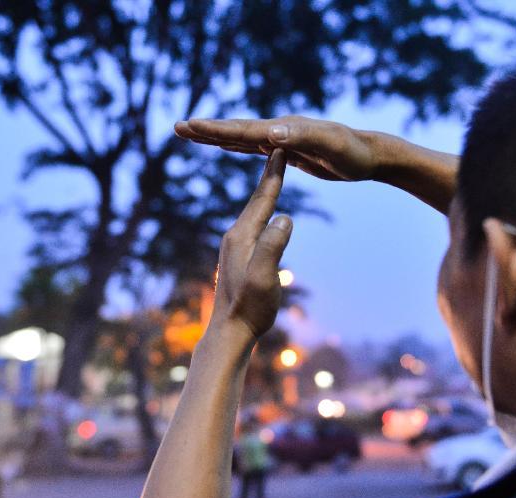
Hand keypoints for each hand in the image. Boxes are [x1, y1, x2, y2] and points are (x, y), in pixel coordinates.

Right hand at [175, 115, 378, 181]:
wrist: (370, 155)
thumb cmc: (353, 153)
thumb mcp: (330, 146)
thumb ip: (301, 138)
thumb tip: (270, 133)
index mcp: (283, 130)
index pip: (242, 130)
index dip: (214, 130)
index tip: (189, 126)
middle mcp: (278, 130)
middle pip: (235, 130)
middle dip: (206, 130)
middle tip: (178, 126)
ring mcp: (281, 139)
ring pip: (241, 137)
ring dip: (216, 136)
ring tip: (192, 133)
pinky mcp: (286, 149)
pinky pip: (254, 147)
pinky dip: (236, 145)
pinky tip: (227, 145)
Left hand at [210, 149, 292, 341]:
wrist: (230, 331)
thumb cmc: (249, 307)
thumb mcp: (264, 276)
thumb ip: (273, 246)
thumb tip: (285, 216)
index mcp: (241, 236)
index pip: (262, 199)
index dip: (273, 174)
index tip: (280, 148)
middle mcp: (234, 237)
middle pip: (255, 201)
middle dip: (268, 176)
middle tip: (278, 150)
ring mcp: (234, 248)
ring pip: (253, 213)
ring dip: (264, 193)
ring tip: (273, 176)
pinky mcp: (237, 259)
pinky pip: (253, 227)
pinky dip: (261, 212)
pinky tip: (264, 215)